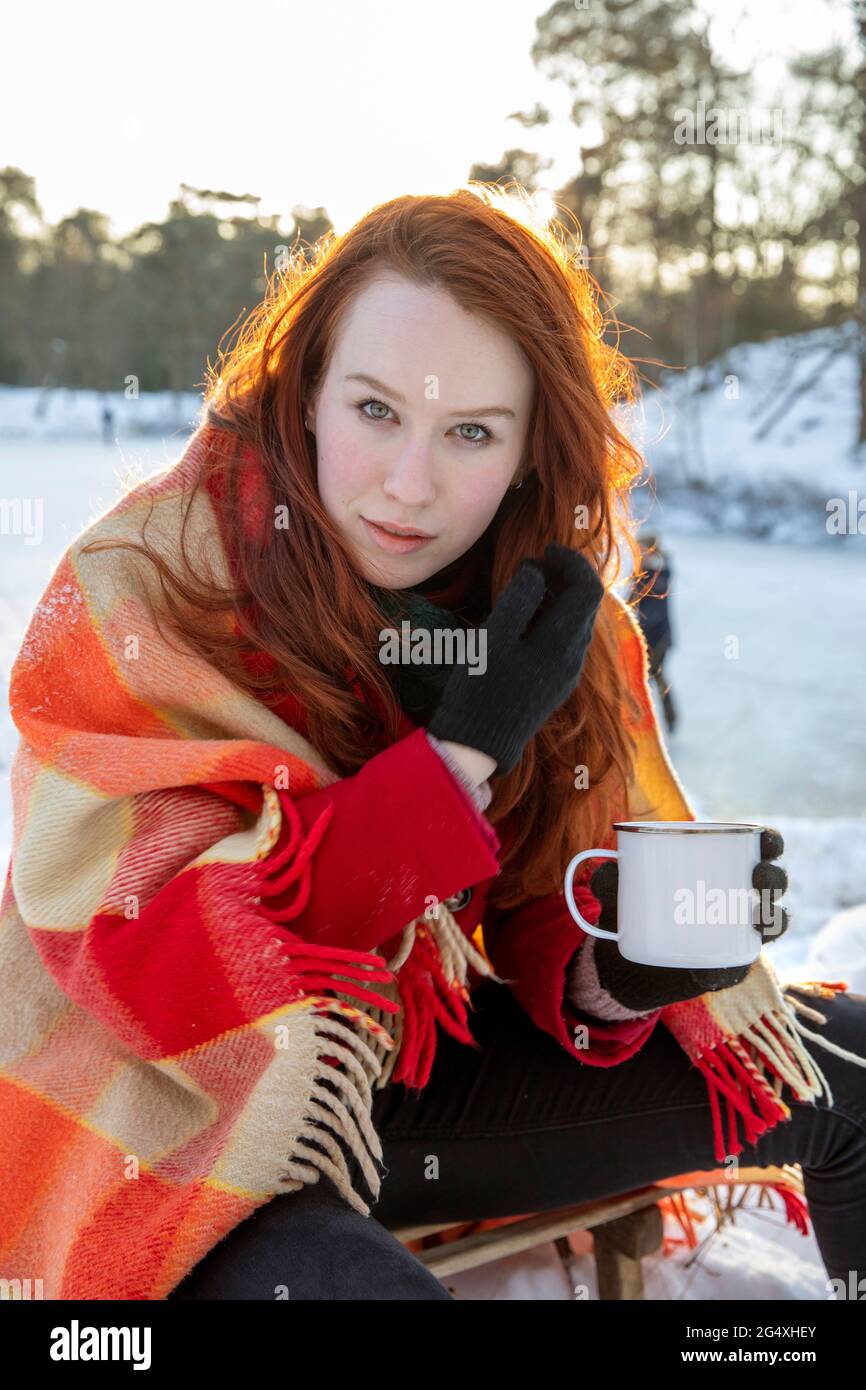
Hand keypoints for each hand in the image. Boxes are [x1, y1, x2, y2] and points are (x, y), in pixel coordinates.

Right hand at [428, 542, 604, 776]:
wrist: (479, 746)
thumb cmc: (480, 689)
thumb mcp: (493, 637)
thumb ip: (518, 598)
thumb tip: (537, 570)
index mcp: (563, 643)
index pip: (588, 588)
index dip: (572, 561)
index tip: (545, 549)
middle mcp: (574, 658)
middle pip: (585, 603)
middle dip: (565, 576)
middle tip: (533, 564)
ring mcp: (567, 673)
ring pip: (576, 622)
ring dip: (559, 597)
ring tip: (527, 587)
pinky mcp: (556, 684)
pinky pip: (566, 640)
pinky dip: (553, 618)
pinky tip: (526, 618)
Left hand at [587, 827, 788, 1012]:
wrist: (629, 955)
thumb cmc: (635, 905)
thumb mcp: (620, 889)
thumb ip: (610, 877)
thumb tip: (608, 868)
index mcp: (722, 865)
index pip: (760, 847)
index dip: (771, 842)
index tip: (766, 841)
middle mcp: (740, 896)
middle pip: (774, 883)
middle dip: (775, 878)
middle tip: (758, 878)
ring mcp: (739, 932)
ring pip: (772, 922)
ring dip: (772, 919)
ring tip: (757, 919)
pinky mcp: (727, 964)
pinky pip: (737, 968)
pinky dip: (727, 971)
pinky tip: (710, 971)